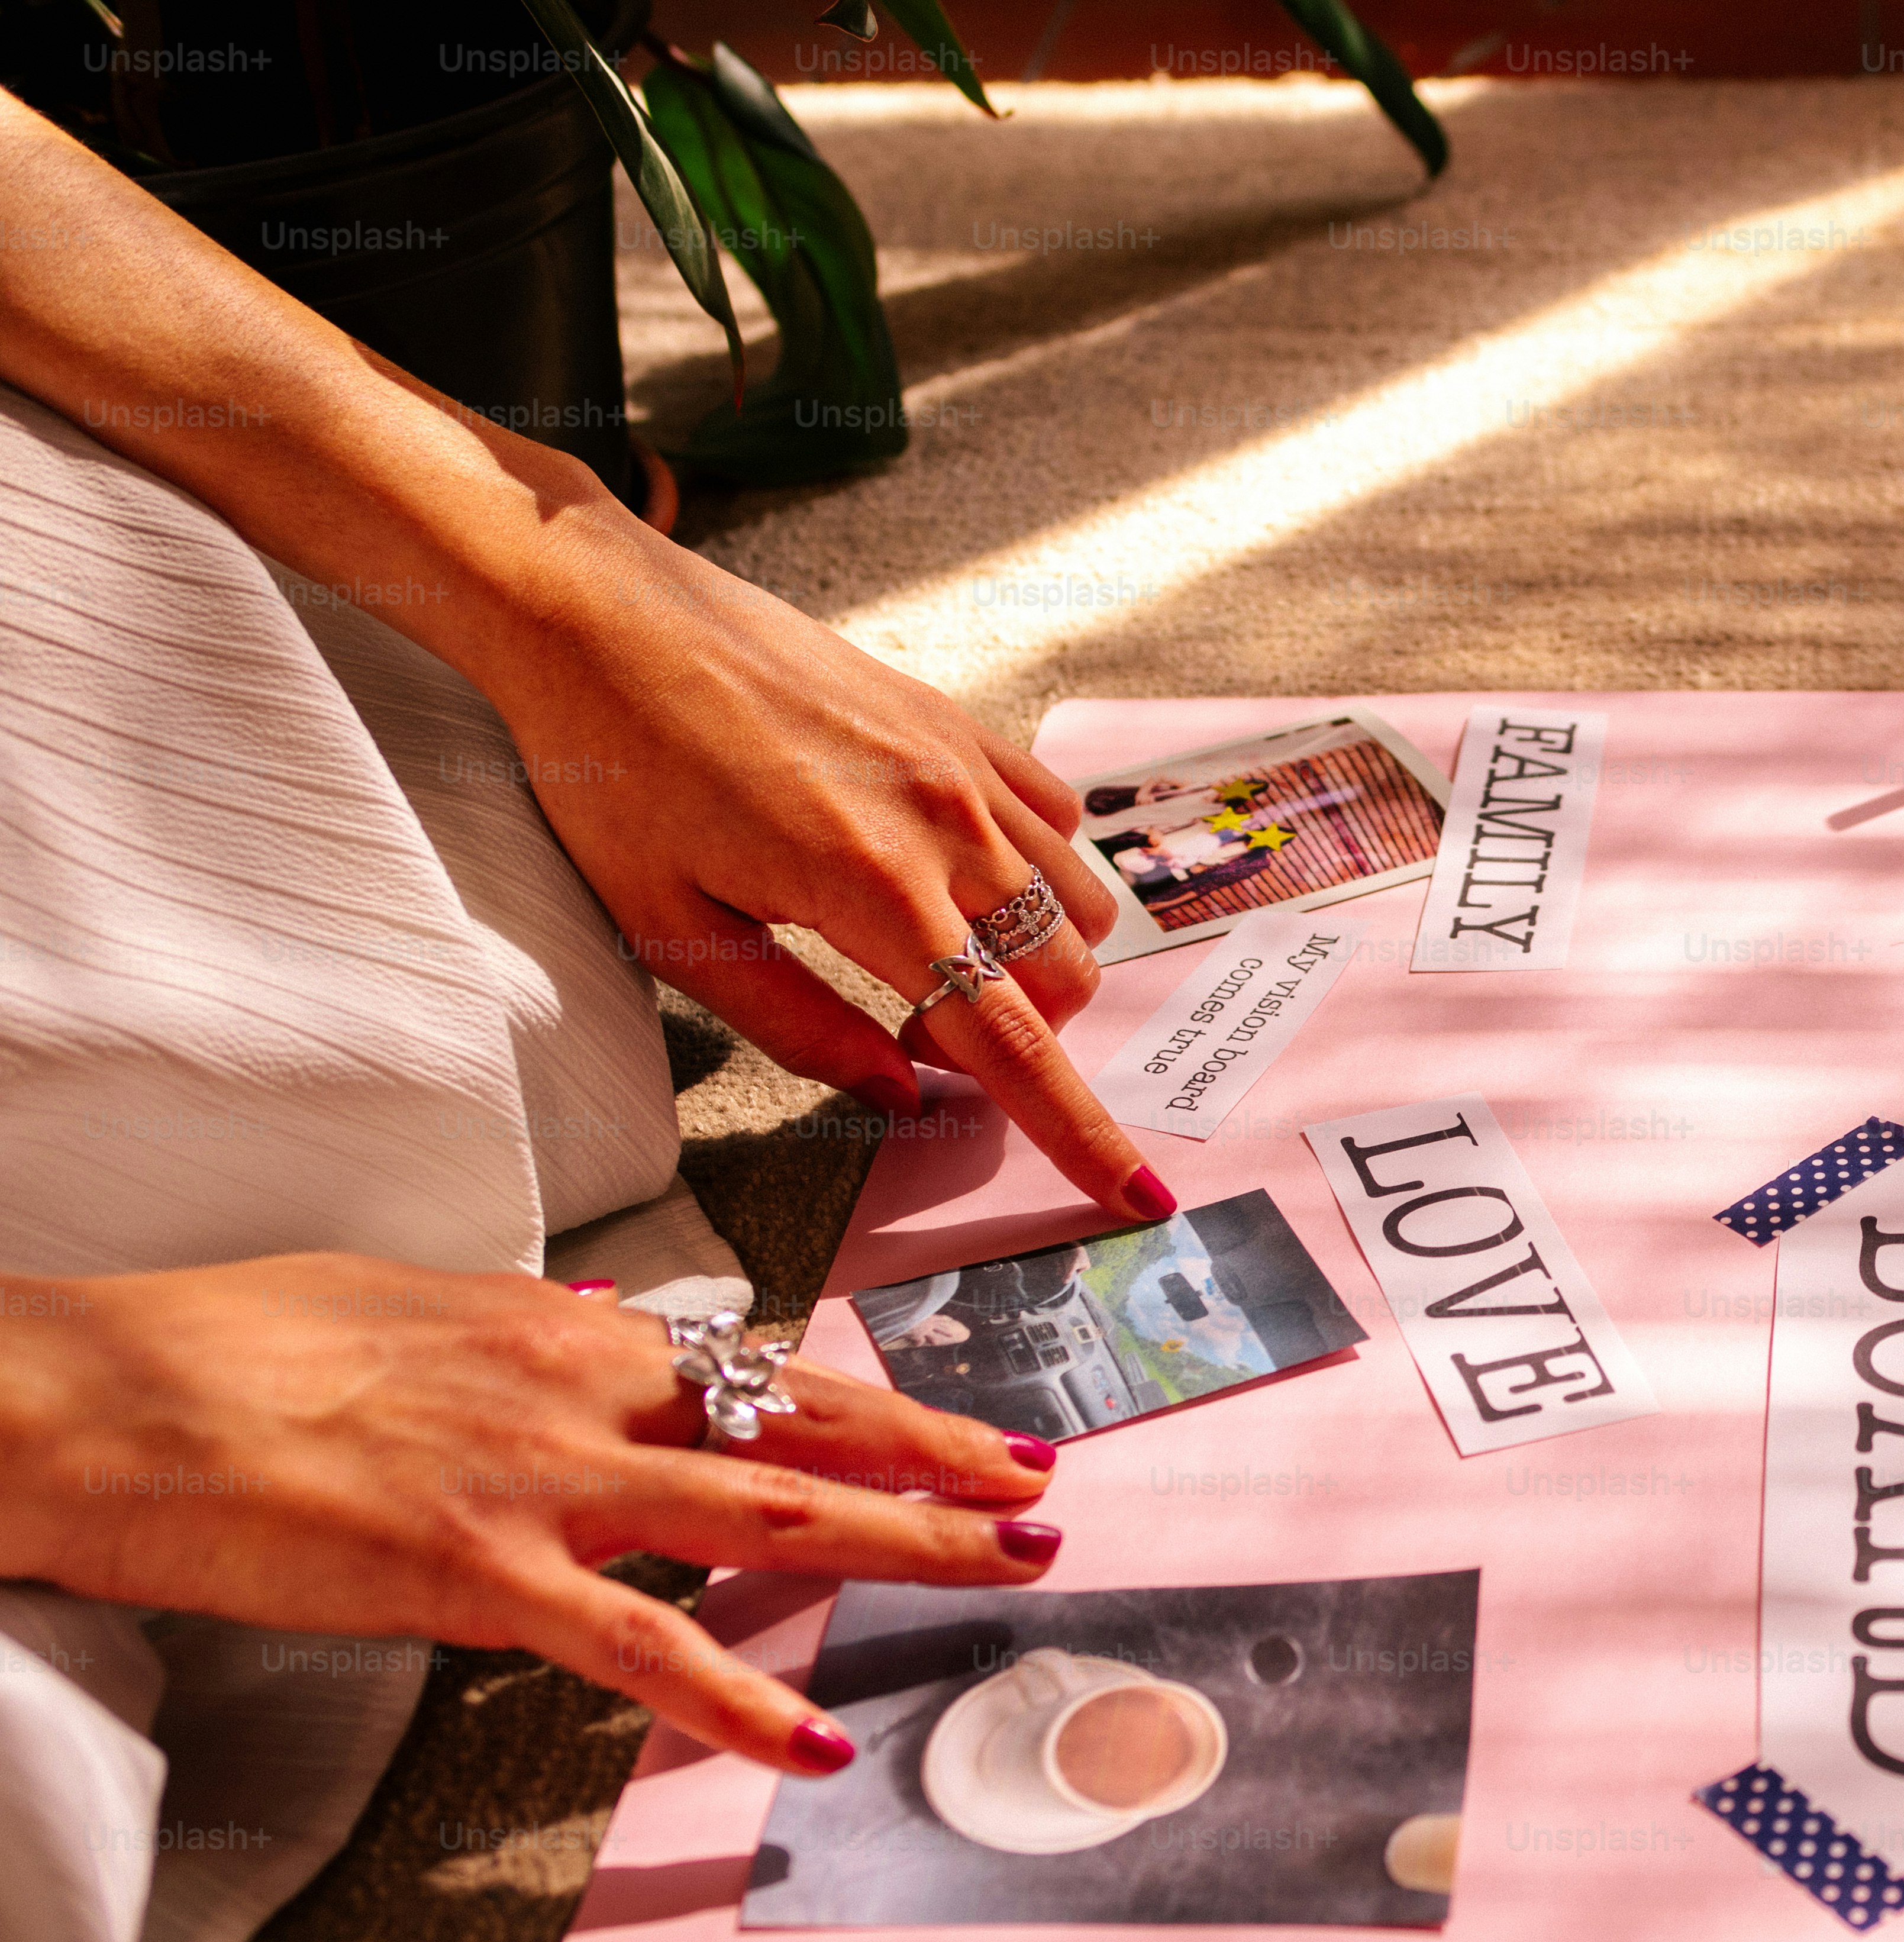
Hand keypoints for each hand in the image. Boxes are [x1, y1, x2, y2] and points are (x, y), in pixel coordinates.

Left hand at [0, 98, 1163, 1219]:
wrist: (602, 615)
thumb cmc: (615, 774)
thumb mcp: (674, 930)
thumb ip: (800, 1026)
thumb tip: (904, 1095)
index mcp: (872, 892)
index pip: (1010, 1044)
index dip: (1081, 1134)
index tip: (1137, 1200)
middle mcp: (945, 825)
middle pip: (1061, 983)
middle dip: (1018, 1038)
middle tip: (909, 1029)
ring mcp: (963, 767)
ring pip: (1077, 909)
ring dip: (1032, 962)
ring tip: (930, 952)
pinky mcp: (960, 723)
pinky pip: (1058, 823)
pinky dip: (1034, 874)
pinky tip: (952, 873)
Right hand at [0, 1257, 1064, 1773]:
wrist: (108, 1395)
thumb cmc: (236, 1351)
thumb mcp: (413, 1311)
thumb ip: (529, 1333)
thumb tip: (618, 1330)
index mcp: (567, 1331)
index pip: (765, 1366)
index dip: (885, 1399)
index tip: (980, 1425)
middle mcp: (582, 1389)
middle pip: (806, 1420)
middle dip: (944, 1458)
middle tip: (1050, 1490)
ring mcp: (539, 1482)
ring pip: (769, 1507)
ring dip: (905, 1540)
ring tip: (1009, 1567)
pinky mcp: (476, 1573)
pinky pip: (638, 1648)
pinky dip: (734, 1703)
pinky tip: (807, 1748)